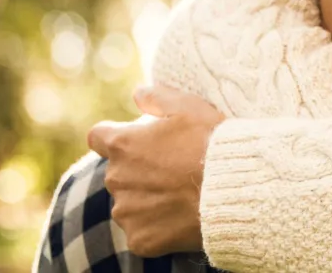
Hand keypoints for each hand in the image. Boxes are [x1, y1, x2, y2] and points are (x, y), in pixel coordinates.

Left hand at [88, 85, 222, 257]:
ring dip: (146, 200)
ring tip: (180, 195)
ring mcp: (126, 212)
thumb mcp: (189, 107)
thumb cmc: (212, 144)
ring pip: (129, 204)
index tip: (136, 141)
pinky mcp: (139, 239)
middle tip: (173, 169)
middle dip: (139, 171)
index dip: (115, 138)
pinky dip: (157, 227)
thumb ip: (157, 97)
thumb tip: (137, 93)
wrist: (232, 190)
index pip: (98, 137)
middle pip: (119, 173)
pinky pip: (141, 232)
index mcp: (123, 145)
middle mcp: (116, 179)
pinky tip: (180, 218)